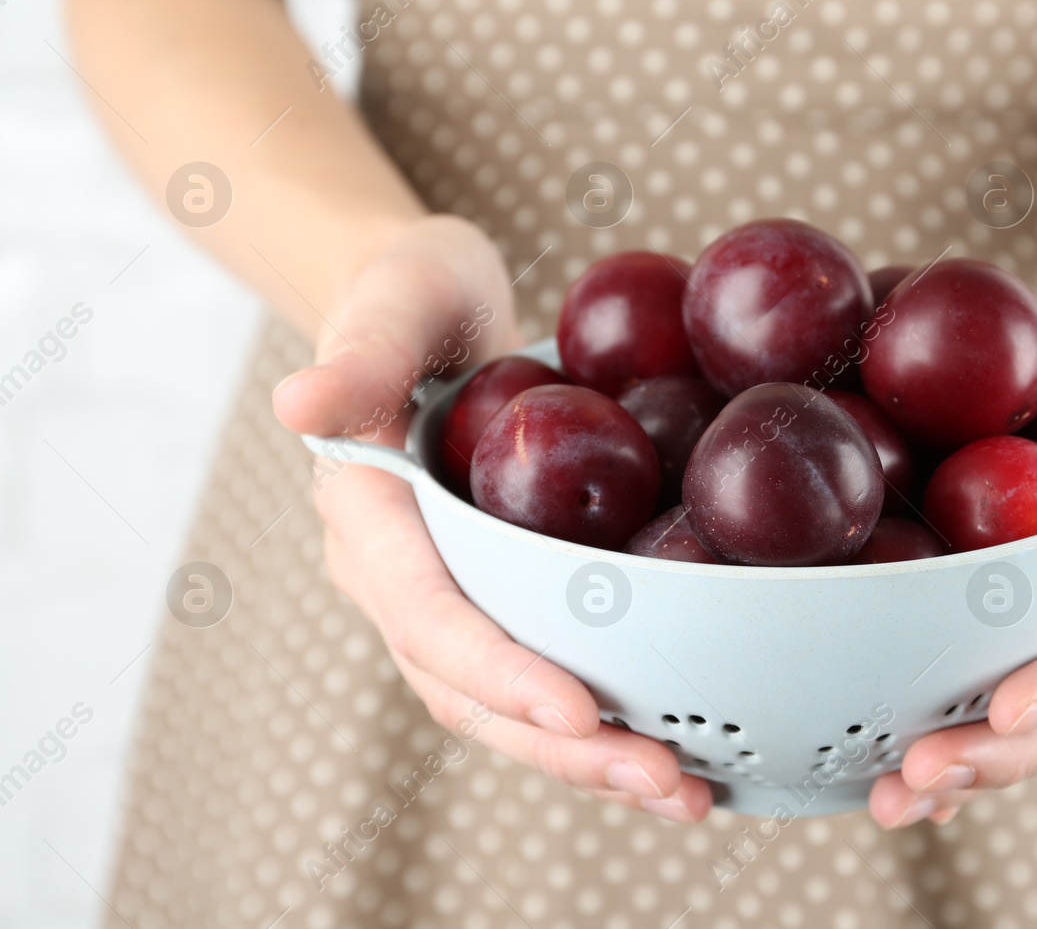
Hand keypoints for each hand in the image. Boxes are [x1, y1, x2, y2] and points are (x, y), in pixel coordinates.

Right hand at [272, 217, 711, 822]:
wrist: (427, 309)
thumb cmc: (405, 294)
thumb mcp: (388, 302)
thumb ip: (356, 356)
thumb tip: (298, 403)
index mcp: (370, 520)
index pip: (429, 615)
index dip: (499, 672)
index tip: (580, 711)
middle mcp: (402, 578)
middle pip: (474, 690)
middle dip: (566, 747)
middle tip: (664, 781)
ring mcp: (452, 594)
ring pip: (510, 704)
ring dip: (594, 758)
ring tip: (686, 792)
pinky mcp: (502, 593)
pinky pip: (545, 672)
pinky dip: (605, 718)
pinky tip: (683, 742)